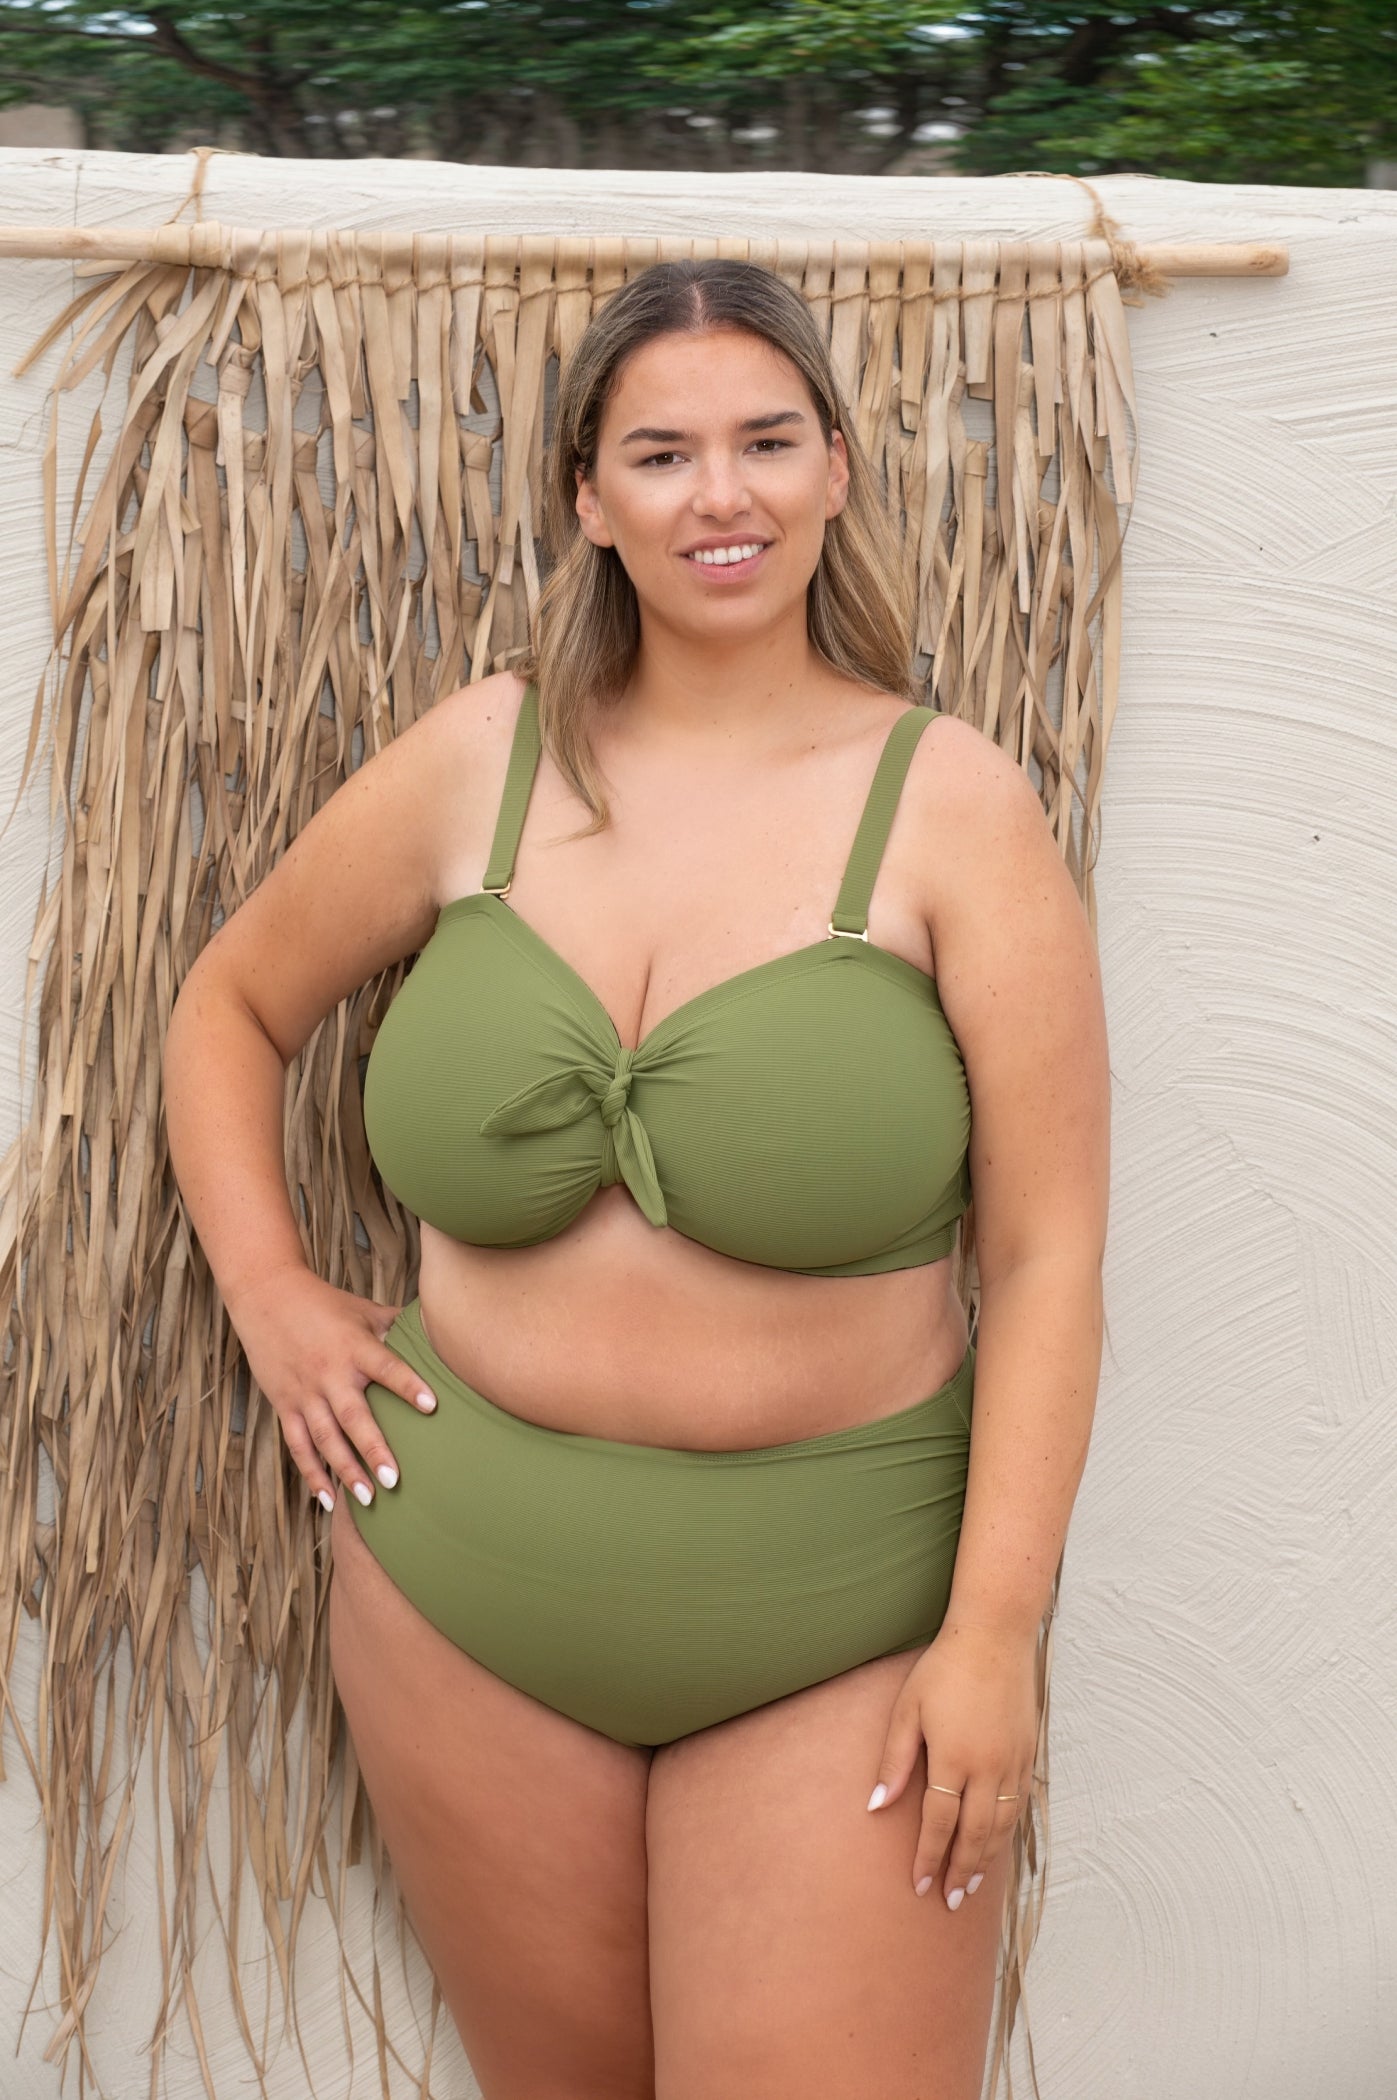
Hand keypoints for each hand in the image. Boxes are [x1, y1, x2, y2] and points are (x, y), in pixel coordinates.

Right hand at [226, 1267, 436, 1512]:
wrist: (266, 1295)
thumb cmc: (324, 1303)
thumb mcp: (363, 1310)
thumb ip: (397, 1327)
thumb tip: (440, 1330)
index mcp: (355, 1346)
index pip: (387, 1367)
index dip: (409, 1386)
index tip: (432, 1406)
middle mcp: (329, 1373)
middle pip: (353, 1416)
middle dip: (374, 1449)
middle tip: (395, 1480)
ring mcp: (304, 1392)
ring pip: (325, 1438)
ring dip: (346, 1470)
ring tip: (368, 1499)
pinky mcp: (284, 1404)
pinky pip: (297, 1445)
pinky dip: (311, 1472)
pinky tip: (327, 1498)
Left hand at [865, 1618, 1038, 1909]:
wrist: (994, 1636)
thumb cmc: (944, 1668)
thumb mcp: (907, 1709)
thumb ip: (894, 1760)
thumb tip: (877, 1806)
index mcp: (954, 1759)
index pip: (940, 1824)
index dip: (929, 1858)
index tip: (920, 1885)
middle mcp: (988, 1769)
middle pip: (975, 1836)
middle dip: (962, 1872)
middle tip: (951, 1901)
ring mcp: (1013, 1763)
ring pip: (1002, 1826)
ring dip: (988, 1859)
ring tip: (974, 1884)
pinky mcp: (1028, 1753)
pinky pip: (1019, 1806)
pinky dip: (1008, 1831)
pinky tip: (998, 1842)